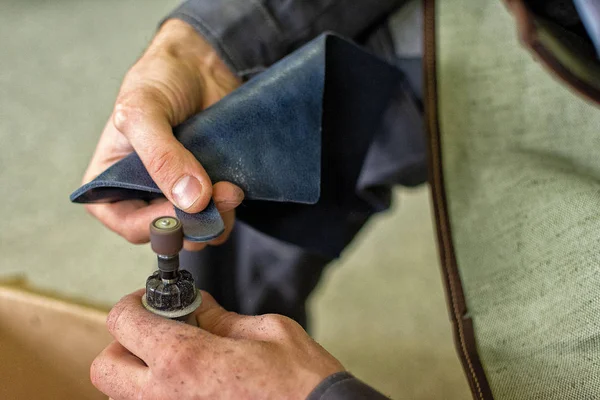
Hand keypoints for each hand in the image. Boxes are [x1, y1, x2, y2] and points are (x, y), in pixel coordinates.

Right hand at [83, 19, 242, 249]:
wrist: (202, 62)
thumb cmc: (159, 79)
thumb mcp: (143, 111)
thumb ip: (160, 156)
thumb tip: (190, 199)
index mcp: (112, 179)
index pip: (125, 222)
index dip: (152, 224)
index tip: (181, 212)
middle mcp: (143, 192)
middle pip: (166, 230)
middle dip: (193, 222)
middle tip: (215, 199)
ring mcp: (178, 192)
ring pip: (196, 228)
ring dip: (216, 218)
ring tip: (229, 190)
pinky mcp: (208, 188)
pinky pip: (218, 215)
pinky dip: (228, 209)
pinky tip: (234, 186)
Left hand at [91, 290, 343, 399]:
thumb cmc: (301, 381)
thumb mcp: (267, 331)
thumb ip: (221, 318)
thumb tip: (198, 306)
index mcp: (184, 359)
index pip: (123, 321)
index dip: (134, 302)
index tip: (153, 301)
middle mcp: (164, 396)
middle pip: (106, 366)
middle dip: (125, 343)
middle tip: (159, 333)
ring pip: (122, 395)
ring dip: (139, 373)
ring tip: (179, 362)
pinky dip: (161, 393)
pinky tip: (194, 385)